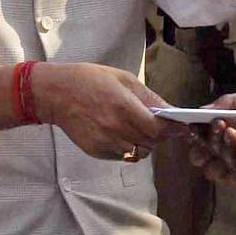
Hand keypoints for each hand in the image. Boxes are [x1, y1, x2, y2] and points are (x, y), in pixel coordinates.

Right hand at [32, 62, 175, 160]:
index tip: (179, 127)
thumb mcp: (122, 78)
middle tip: (157, 126)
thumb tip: (169, 110)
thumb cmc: (89, 80)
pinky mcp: (96, 151)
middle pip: (151, 143)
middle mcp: (116, 128)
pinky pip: (122, 156)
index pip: (157, 128)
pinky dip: (128, 149)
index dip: (171, 129)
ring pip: (138, 153)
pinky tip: (120, 134)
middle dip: (159, 136)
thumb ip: (147, 96)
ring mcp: (105, 142)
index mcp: (124, 107)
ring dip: (144, 144)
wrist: (56, 94)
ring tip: (137, 129)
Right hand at [188, 90, 235, 187]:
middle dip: (205, 145)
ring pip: (219, 169)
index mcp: (229, 129)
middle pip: (206, 156)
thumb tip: (199, 111)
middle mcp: (234, 149)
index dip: (194, 133)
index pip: (203, 136)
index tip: (189, 126)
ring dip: (221, 154)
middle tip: (217, 129)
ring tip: (233, 135)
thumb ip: (227, 102)